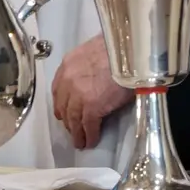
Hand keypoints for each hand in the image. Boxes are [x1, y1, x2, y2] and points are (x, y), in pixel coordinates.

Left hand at [51, 34, 132, 148]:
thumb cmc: (119, 48)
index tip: (64, 111)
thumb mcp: (96, 50)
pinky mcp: (92, 108)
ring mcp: (78, 96)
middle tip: (72, 129)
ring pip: (74, 120)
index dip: (62, 103)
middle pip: (64, 106)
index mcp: (68, 64)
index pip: (58, 89)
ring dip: (76, 133)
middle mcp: (68, 81)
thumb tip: (95, 75)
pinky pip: (89, 126)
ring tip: (80, 142)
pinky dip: (90, 136)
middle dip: (68, 120)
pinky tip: (91, 141)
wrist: (131, 52)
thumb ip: (89, 64)